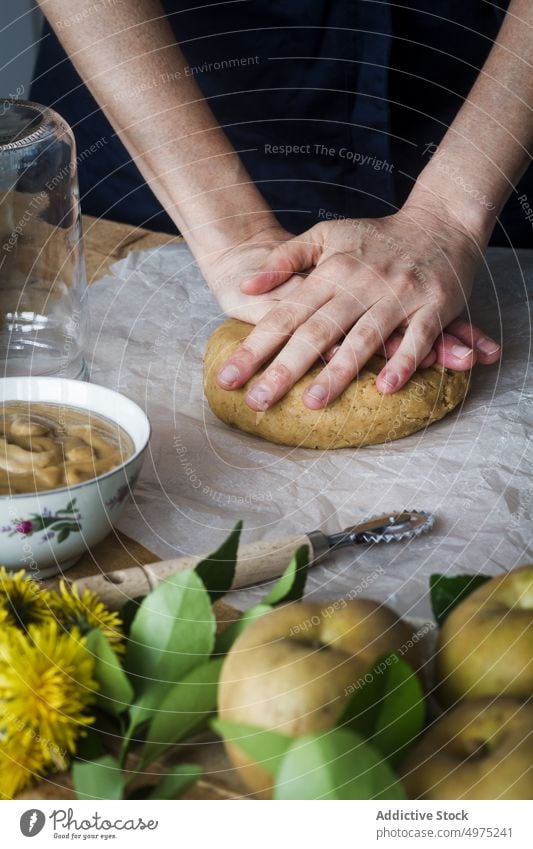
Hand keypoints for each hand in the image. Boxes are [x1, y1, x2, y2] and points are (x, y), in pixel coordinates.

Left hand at [216, 201, 499, 410]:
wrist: (441, 220)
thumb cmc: (377, 236)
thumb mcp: (327, 235)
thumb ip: (286, 260)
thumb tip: (246, 285)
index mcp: (331, 271)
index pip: (285, 315)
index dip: (255, 347)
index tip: (229, 377)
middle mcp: (361, 284)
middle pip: (317, 332)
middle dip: (284, 369)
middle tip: (258, 401)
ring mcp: (398, 295)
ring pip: (363, 338)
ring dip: (339, 371)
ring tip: (312, 402)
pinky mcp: (434, 305)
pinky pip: (418, 338)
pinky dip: (404, 362)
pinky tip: (385, 388)